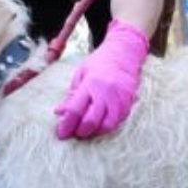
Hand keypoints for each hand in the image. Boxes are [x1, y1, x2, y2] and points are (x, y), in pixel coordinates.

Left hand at [54, 19, 148, 139]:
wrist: (124, 53)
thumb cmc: (100, 63)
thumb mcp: (81, 73)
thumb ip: (71, 94)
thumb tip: (60, 112)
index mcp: (90, 84)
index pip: (75, 110)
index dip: (67, 125)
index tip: (61, 134)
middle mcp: (105, 92)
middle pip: (91, 121)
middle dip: (80, 131)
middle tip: (74, 133)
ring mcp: (119, 98)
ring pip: (106, 125)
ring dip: (95, 132)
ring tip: (87, 131)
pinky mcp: (128, 103)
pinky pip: (117, 122)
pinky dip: (107, 126)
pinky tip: (100, 124)